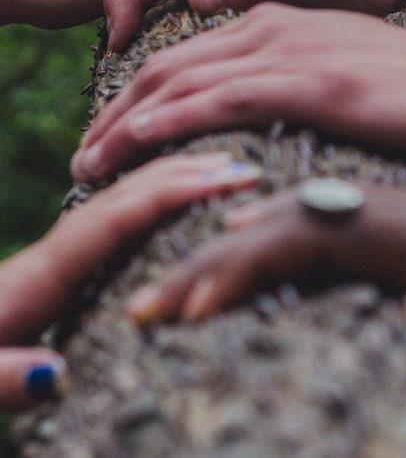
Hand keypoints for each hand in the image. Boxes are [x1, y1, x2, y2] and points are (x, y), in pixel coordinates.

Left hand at [0, 152, 260, 408]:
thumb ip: (4, 378)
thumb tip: (52, 374)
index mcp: (44, 273)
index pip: (116, 220)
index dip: (168, 196)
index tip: (219, 182)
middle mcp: (59, 249)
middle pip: (128, 194)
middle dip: (186, 174)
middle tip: (241, 167)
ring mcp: (64, 250)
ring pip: (126, 196)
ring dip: (175, 176)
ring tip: (221, 169)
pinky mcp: (68, 259)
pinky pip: (121, 212)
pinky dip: (156, 195)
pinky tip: (178, 197)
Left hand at [72, 4, 405, 181]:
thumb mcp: (336, 80)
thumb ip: (291, 92)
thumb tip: (261, 131)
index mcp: (271, 33)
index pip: (180, 66)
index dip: (135, 103)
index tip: (112, 141)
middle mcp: (269, 33)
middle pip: (164, 72)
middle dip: (114, 116)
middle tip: (85, 158)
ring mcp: (288, 55)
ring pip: (182, 84)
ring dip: (128, 123)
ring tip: (91, 161)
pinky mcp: (312, 82)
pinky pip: (226, 97)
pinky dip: (178, 117)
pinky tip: (141, 138)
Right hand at [127, 182, 405, 391]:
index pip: (323, 239)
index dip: (251, 265)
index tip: (189, 306)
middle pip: (290, 217)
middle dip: (211, 254)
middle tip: (149, 296)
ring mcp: (398, 204)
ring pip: (298, 202)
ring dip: (227, 224)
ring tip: (172, 256)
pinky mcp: (394, 210)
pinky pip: (318, 205)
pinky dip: (266, 215)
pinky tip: (237, 221)